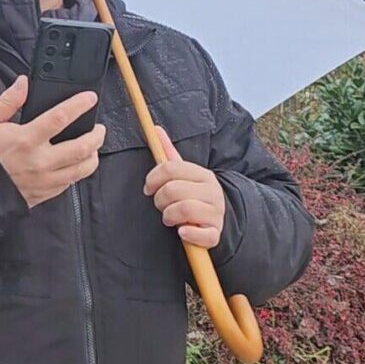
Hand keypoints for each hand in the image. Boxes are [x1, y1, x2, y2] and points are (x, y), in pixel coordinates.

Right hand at [0, 75, 105, 209]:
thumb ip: (8, 100)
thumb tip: (23, 83)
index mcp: (25, 139)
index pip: (61, 118)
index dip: (79, 105)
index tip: (89, 98)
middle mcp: (39, 160)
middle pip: (81, 147)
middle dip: (97, 135)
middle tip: (98, 127)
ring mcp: (45, 179)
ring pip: (82, 168)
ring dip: (93, 155)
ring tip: (92, 146)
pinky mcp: (46, 193)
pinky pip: (71, 183)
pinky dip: (77, 171)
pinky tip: (75, 163)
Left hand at [144, 126, 226, 247]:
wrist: (214, 220)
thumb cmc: (192, 195)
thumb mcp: (182, 174)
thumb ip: (168, 152)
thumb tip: (156, 129)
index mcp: (203, 174)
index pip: (170, 168)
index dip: (153, 178)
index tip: (148, 188)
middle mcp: (212, 191)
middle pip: (173, 189)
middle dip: (159, 200)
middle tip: (161, 205)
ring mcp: (216, 212)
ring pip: (184, 208)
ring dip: (169, 216)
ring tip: (169, 218)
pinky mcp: (215, 233)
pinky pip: (201, 233)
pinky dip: (188, 233)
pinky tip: (182, 231)